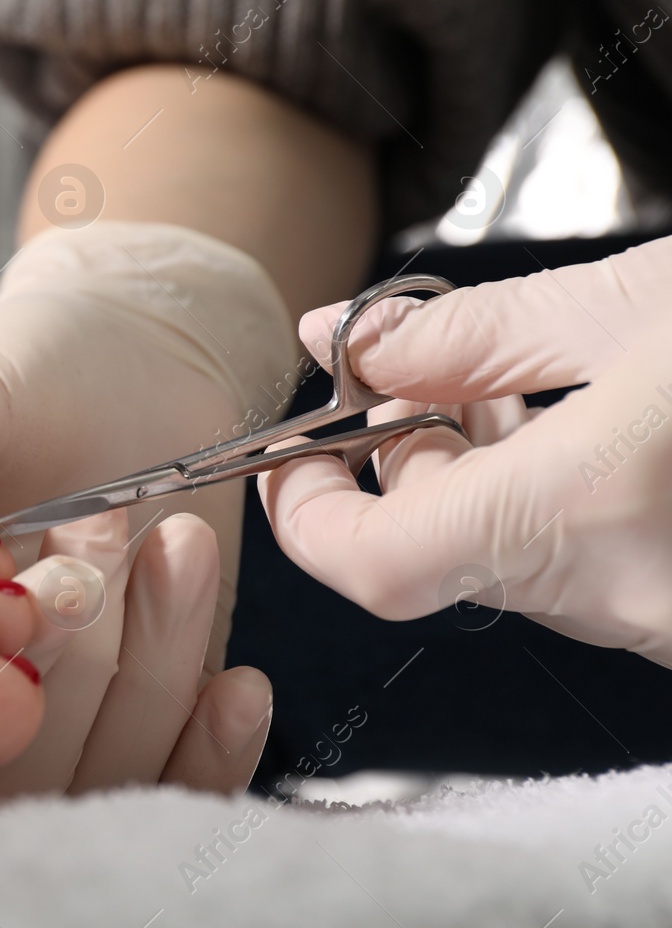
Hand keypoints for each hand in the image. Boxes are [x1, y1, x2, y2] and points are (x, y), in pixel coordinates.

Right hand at [0, 221, 296, 793]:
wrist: (149, 362)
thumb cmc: (36, 370)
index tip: (19, 559)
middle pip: (15, 754)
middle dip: (77, 649)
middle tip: (104, 515)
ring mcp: (64, 714)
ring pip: (103, 770)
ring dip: (154, 666)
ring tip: (179, 540)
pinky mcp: (148, 718)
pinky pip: (171, 785)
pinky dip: (211, 751)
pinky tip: (238, 686)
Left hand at [259, 236, 671, 665]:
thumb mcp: (636, 307)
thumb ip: (474, 334)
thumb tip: (350, 343)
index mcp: (583, 511)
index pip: (373, 564)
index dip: (303, 513)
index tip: (292, 457)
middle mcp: (618, 595)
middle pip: (430, 554)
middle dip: (398, 461)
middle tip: (408, 374)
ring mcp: (655, 621)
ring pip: (500, 561)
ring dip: (469, 476)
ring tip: (496, 381)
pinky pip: (569, 572)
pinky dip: (538, 503)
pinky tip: (566, 425)